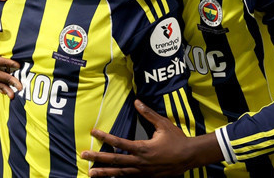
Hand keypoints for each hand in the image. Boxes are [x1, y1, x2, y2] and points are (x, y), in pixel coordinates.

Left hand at [80, 100, 205, 176]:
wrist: (189, 157)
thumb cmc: (177, 140)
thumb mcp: (163, 124)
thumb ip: (148, 114)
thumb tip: (136, 102)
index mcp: (143, 148)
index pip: (119, 142)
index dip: (105, 137)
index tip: (93, 132)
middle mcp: (140, 162)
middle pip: (115, 160)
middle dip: (98, 158)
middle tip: (84, 155)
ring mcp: (143, 172)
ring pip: (120, 173)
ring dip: (105, 173)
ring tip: (91, 173)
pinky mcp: (146, 177)